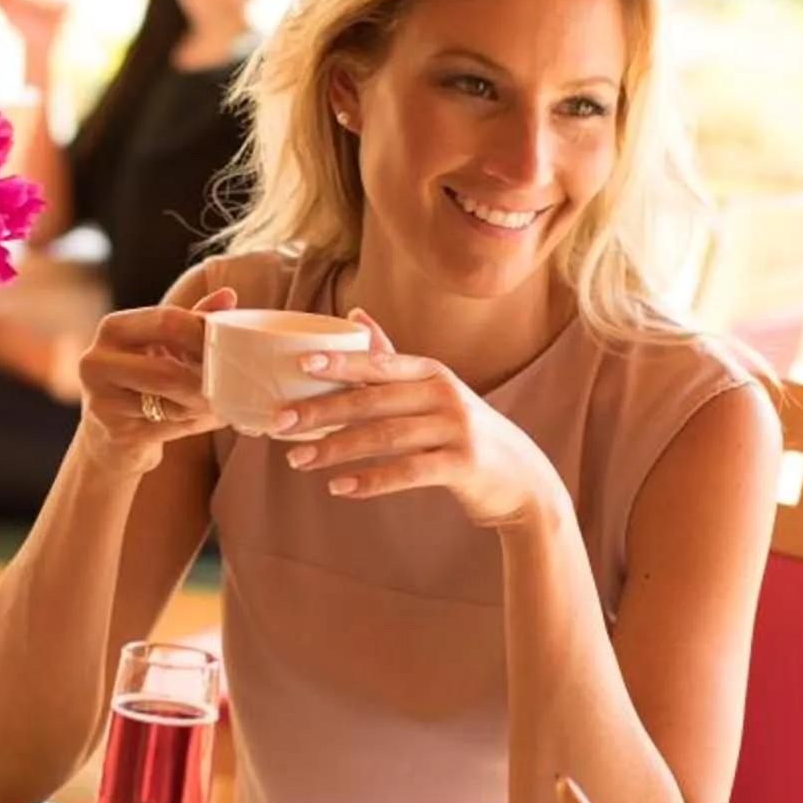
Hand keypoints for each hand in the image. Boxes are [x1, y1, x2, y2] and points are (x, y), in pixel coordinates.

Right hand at [71, 287, 229, 477]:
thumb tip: (228, 296)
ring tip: (223, 401)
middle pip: (168, 371)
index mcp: (114, 328)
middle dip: (208, 380)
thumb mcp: (162, 346)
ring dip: (206, 404)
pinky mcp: (117, 434)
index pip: (168, 322)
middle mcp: (98, 362)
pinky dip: (198, 423)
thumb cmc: (143, 381)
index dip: (205, 335)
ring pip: (172, 403)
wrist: (110, 434)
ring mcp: (102, 402)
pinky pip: (171, 427)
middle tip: (235, 383)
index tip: (232, 346)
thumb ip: (191, 321)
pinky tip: (206, 418)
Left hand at [270, 311, 564, 530]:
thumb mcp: (435, 390)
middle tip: (279, 423)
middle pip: (374, 401)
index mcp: (432, 372)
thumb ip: (392, 358)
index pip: (380, 363)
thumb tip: (354, 315)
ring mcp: (457, 430)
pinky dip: (371, 480)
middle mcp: (445, 395)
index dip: (340, 362)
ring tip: (297, 461)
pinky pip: (409, 471)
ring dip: (336, 450)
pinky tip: (338, 487)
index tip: (298, 365)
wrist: (522, 480)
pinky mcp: (462, 466)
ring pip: (385, 437)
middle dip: (322, 411)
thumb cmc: (464, 432)